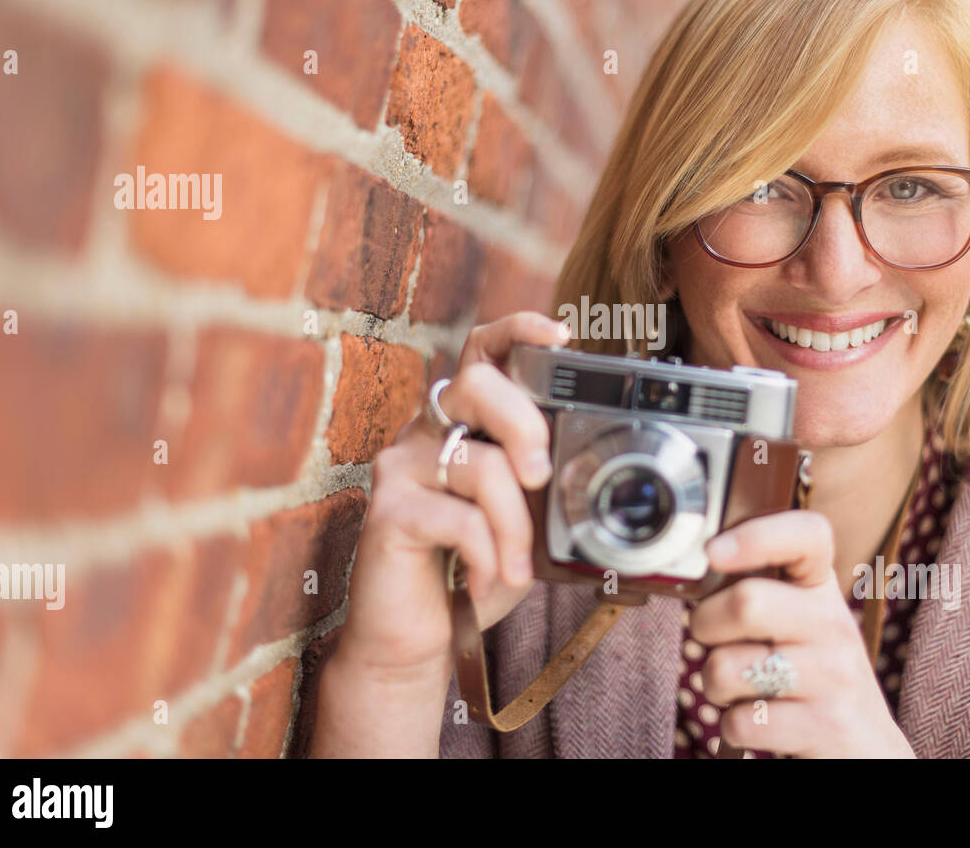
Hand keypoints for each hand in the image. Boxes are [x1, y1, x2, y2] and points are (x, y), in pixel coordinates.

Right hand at [333, 311, 568, 684]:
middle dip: (524, 424)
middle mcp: (426, 431)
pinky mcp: (387, 511)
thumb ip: (540, 487)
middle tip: (541, 477)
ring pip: (480, 465)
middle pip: (476, 384)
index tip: (561, 336)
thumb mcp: (521, 522)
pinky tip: (484, 581)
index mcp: (461, 422)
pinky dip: (487, 555)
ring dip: (515, 526)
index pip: (481, 352)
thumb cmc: (471, 571)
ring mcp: (401, 467)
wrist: (413, 639)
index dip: (518, 330)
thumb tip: (582, 472)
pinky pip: (459, 519)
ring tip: (517, 568)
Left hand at [688, 511, 916, 757]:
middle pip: (746, 602)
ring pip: (729, 667)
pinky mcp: (828, 725)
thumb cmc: (809, 676)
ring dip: (714, 685)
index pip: (809, 535)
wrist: (866, 747)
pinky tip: (758, 722)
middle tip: (713, 642)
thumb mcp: (795, 623)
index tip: (713, 551)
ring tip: (740, 689)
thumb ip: (755, 589)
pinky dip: (733, 728)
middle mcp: (835, 624)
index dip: (757, 534)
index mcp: (822, 589)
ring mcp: (836, 675)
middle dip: (705, 626)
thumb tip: (699, 567)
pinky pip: (741, 721)